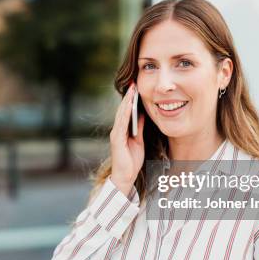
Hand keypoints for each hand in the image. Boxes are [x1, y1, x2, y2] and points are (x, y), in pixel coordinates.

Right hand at [109, 82, 144, 196]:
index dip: (131, 99)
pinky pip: (121, 124)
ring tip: (132, 90)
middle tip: (133, 82)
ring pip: (121, 114)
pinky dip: (125, 114)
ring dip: (126, 102)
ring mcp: (116, 134)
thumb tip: (143, 114)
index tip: (136, 87)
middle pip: (122, 110)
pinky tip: (129, 106)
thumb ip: (139, 128)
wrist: (126, 176)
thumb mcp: (139, 140)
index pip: (126, 111)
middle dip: (128, 96)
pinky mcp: (117, 140)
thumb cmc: (131, 160)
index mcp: (122, 130)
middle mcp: (117, 130)